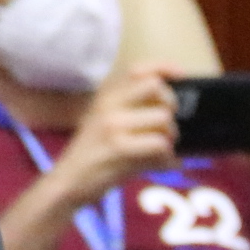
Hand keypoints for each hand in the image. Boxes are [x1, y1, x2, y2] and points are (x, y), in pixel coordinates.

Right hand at [47, 67, 179, 206]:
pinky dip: (168, 160)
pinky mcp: (120, 148)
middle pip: (156, 87)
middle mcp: (108, 105)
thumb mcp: (105, 124)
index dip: (163, 67)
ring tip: (162, 152)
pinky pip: (161, 145)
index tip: (181, 75)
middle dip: (171, 107)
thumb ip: (132, 111)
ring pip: (164, 119)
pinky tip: (160, 166)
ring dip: (171, 139)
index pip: (137, 69)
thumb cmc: (94, 155)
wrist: (68, 183)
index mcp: (105, 97)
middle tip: (166, 127)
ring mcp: (113, 125)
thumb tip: (173, 111)